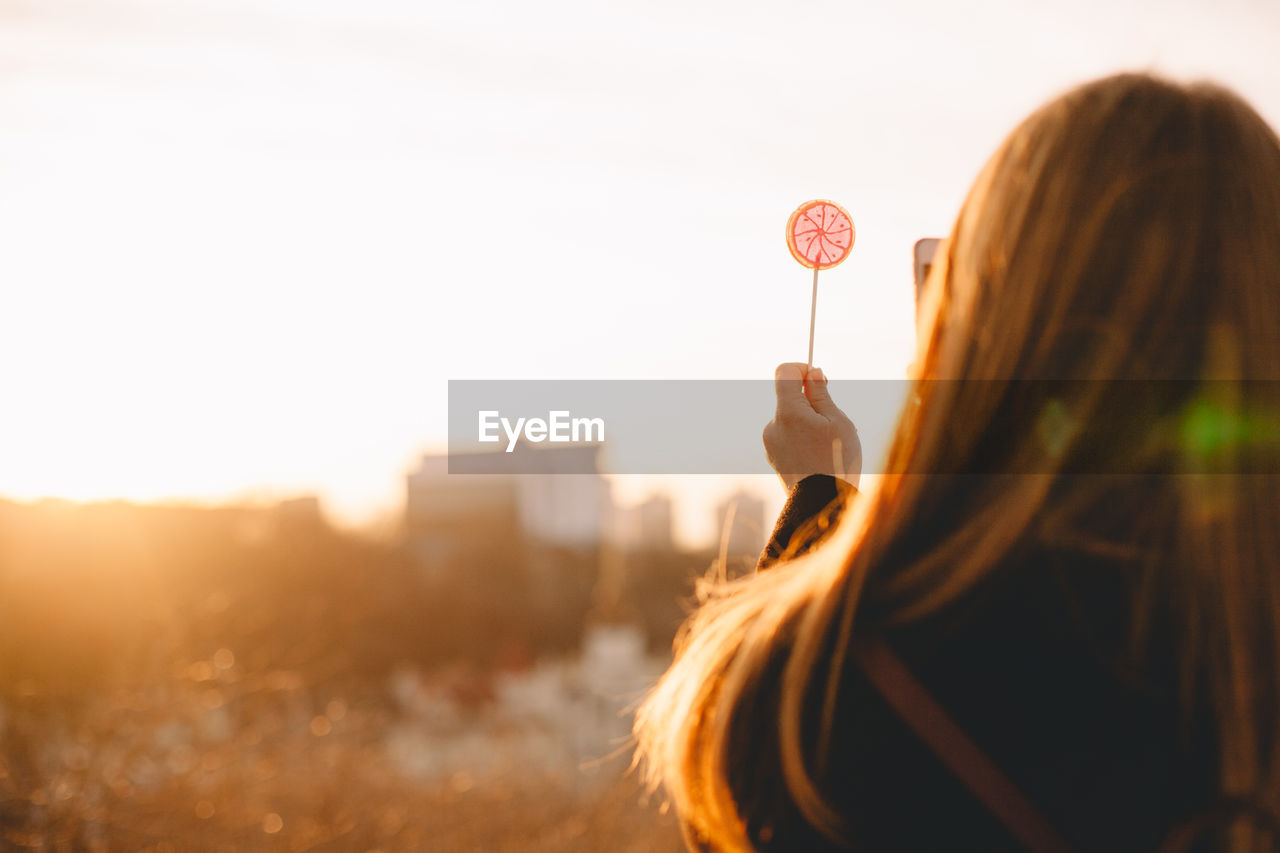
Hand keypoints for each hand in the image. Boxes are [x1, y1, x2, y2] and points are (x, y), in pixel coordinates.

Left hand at [763, 363, 861, 491]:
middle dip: (810, 401)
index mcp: (787, 412)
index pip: (784, 372)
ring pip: (791, 419)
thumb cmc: (836, 461)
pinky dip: (803, 438)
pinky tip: (819, 457)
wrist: (822, 505)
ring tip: (829, 445)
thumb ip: (821, 394)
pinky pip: (788, 437)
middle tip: (833, 418)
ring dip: (808, 422)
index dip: (802, 368)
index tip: (819, 378)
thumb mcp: (837, 421)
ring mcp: (770, 443)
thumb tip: (812, 373)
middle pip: (789, 398)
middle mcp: (772, 425)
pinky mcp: (773, 457)